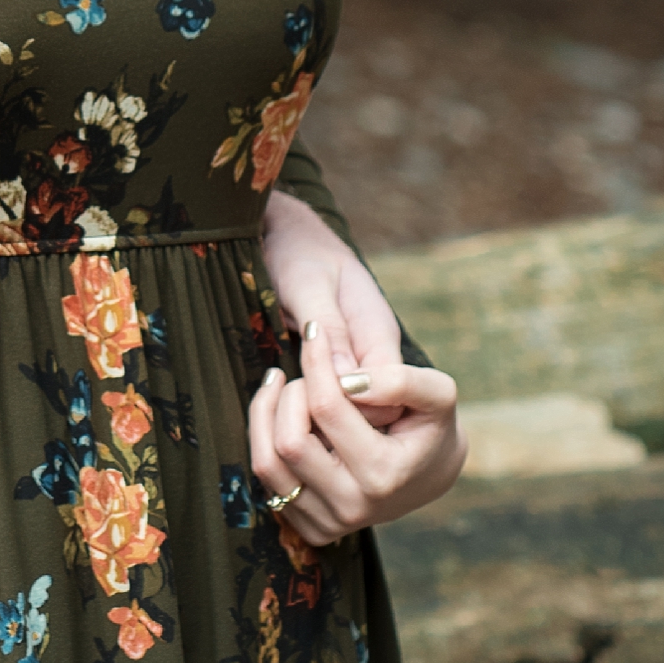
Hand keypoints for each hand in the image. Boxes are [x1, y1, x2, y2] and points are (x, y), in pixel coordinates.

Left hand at [248, 351, 465, 551]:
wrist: (430, 473)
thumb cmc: (431, 425)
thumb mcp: (437, 393)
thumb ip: (402, 380)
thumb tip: (351, 381)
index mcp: (384, 475)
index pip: (327, 409)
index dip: (315, 362)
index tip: (314, 333)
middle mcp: (353, 506)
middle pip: (289, 440)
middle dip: (291, 392)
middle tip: (306, 372)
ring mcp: (329, 522)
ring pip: (267, 462)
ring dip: (266, 412)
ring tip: (281, 383)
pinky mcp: (310, 527)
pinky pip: (267, 478)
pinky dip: (266, 437)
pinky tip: (284, 413)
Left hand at [257, 187, 404, 410]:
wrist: (289, 238)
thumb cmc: (297, 253)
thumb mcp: (309, 282)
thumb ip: (330, 327)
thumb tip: (346, 379)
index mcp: (379, 333)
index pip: (387, 394)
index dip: (349, 405)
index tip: (307, 393)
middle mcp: (374, 358)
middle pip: (373, 417)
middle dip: (331, 418)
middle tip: (289, 396)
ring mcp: (358, 370)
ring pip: (351, 424)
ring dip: (314, 422)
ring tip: (280, 398)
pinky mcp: (339, 381)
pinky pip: (330, 418)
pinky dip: (303, 420)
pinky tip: (276, 407)